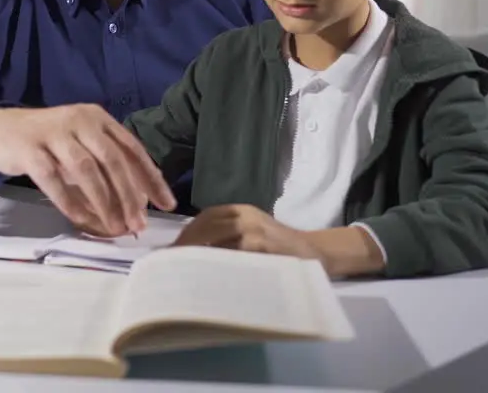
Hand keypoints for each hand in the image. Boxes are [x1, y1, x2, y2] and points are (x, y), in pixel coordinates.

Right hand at [0, 104, 177, 236]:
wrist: (1, 131)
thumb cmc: (49, 142)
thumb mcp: (83, 144)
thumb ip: (108, 165)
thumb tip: (139, 201)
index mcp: (98, 118)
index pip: (132, 149)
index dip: (151, 178)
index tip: (166, 205)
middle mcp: (79, 121)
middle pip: (112, 160)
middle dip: (129, 195)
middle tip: (139, 224)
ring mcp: (53, 133)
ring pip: (86, 169)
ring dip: (104, 202)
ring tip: (115, 227)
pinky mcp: (30, 149)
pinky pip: (52, 178)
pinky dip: (69, 200)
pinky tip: (81, 219)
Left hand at [172, 204, 321, 260]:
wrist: (316, 253)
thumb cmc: (280, 250)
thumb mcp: (252, 236)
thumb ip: (226, 240)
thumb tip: (188, 256)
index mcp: (242, 211)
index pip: (206, 217)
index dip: (187, 233)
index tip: (171, 251)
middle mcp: (247, 216)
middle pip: (207, 225)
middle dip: (187, 244)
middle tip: (171, 264)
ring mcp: (256, 230)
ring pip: (217, 239)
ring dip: (198, 254)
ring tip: (183, 270)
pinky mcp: (264, 247)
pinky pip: (235, 255)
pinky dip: (219, 265)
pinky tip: (208, 276)